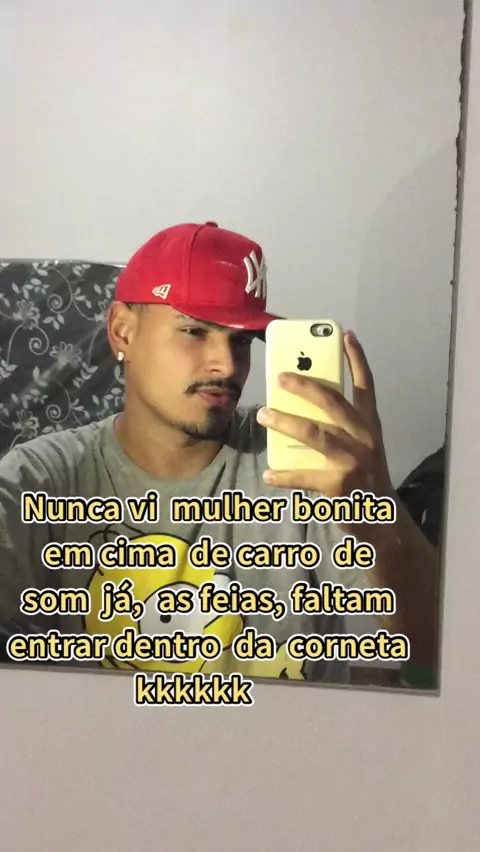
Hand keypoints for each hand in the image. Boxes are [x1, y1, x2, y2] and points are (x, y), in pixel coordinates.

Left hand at [256, 330, 392, 500]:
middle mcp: (365, 438)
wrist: (381, 518)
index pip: (366, 385)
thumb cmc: (363, 474)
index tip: (345, 334)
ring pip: (315, 434)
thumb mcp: (360, 445)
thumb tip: (299, 405)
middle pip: (334, 403)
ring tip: (264, 415)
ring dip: (287, 423)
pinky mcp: (340, 485)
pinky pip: (305, 477)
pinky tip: (269, 474)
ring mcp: (354, 461)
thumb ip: (338, 425)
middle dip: (305, 386)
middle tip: (280, 377)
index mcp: (369, 425)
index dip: (357, 358)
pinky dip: (285, 475)